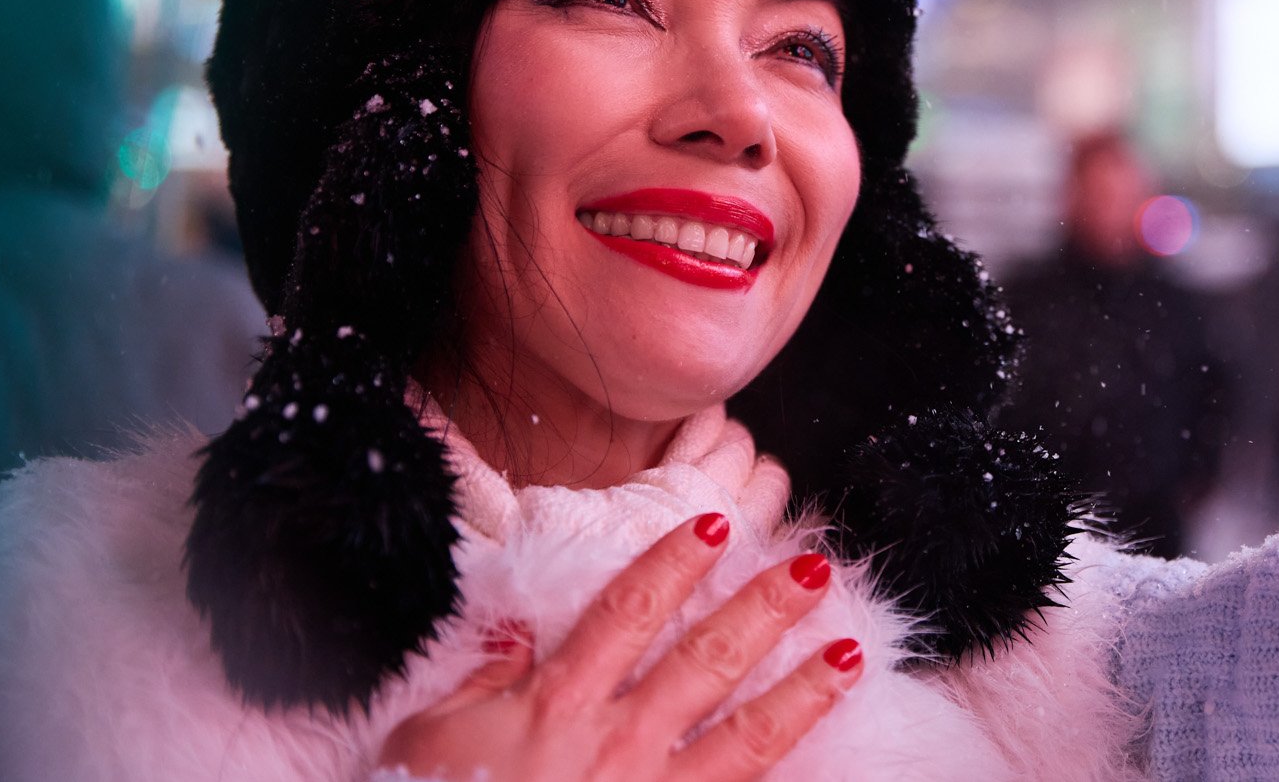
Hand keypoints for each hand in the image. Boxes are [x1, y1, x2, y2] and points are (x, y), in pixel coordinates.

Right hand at [379, 515, 861, 780]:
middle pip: (706, 663)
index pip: (629, 613)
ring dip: (802, 694)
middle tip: (815, 566)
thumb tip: (523, 627)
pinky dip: (781, 780)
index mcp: (555, 705)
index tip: (720, 523)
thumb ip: (486, 678)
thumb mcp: (427, 737)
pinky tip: (825, 765)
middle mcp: (614, 745)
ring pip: (744, 739)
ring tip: (851, 654)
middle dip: (765, 610)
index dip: (676, 562)